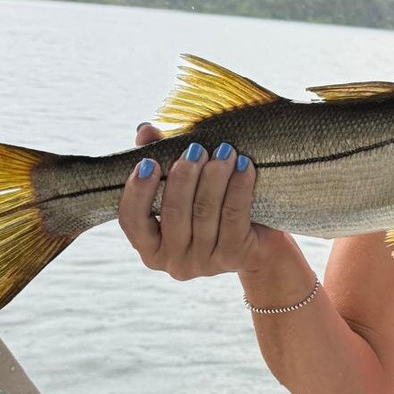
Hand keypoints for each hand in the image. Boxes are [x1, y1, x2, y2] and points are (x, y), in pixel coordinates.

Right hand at [119, 124, 289, 279]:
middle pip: (173, 212)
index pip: (132, 220)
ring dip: (215, 176)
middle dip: (184, 176)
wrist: (261, 242)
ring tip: (225, 150)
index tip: (148, 162)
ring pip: (205, 212)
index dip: (137, 191)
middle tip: (196, 148)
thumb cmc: (212, 208)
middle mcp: (174, 261)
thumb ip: (158, 157)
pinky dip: (238, 187)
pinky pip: (234, 215)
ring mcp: (204, 262)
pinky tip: (244, 166)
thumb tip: (145, 131)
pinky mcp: (235, 256)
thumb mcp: (185, 187)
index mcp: (150, 247)